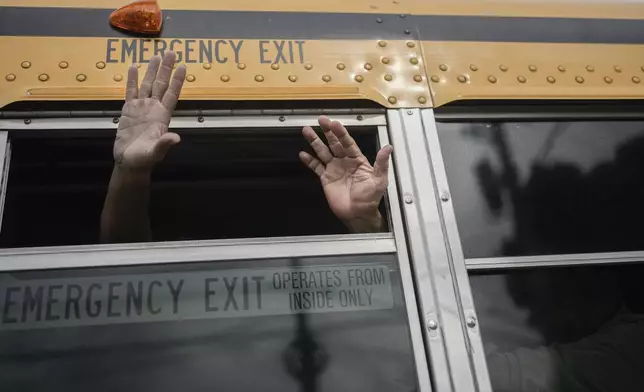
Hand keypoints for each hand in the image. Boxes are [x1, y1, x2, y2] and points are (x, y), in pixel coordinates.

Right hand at [114, 52, 185, 170]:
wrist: (129, 162)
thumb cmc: (144, 159)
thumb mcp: (155, 152)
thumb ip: (164, 144)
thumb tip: (175, 138)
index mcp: (162, 116)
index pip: (172, 94)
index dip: (177, 81)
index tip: (183, 66)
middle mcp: (154, 108)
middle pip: (161, 84)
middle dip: (166, 69)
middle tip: (171, 52)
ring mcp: (141, 107)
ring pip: (147, 84)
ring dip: (152, 70)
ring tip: (156, 55)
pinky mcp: (128, 110)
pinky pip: (131, 91)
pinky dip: (132, 79)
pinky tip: (133, 67)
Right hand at [300, 116, 392, 232]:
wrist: (358, 214)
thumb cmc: (370, 198)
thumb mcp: (379, 180)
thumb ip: (382, 163)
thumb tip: (388, 147)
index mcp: (357, 159)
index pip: (348, 142)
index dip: (341, 133)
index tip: (334, 123)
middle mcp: (344, 161)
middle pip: (334, 143)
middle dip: (327, 131)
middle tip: (321, 120)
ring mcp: (334, 169)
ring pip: (323, 152)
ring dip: (315, 142)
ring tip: (306, 131)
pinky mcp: (326, 178)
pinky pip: (316, 167)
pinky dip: (309, 161)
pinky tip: (303, 154)